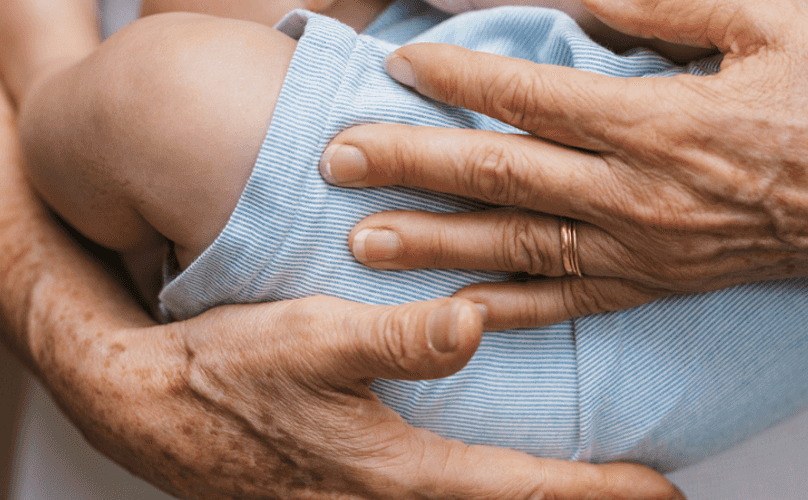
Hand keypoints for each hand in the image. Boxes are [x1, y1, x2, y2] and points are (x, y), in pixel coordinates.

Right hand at [43, 294, 679, 498]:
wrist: (143, 408)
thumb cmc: (226, 371)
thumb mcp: (308, 338)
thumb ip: (396, 340)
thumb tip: (476, 326)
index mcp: (395, 473)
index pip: (520, 492)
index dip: (598, 495)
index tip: (664, 491)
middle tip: (652, 498)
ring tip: (591, 492)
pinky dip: (479, 499)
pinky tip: (488, 484)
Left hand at [316, 0, 807, 328]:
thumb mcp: (773, 16)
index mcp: (662, 122)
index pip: (534, 98)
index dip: (459, 79)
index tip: (399, 62)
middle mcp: (642, 195)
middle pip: (503, 179)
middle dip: (411, 164)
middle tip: (335, 157)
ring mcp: (649, 249)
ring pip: (518, 249)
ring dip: (435, 243)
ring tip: (362, 238)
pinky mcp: (663, 282)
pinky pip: (570, 303)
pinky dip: (506, 309)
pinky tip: (453, 313)